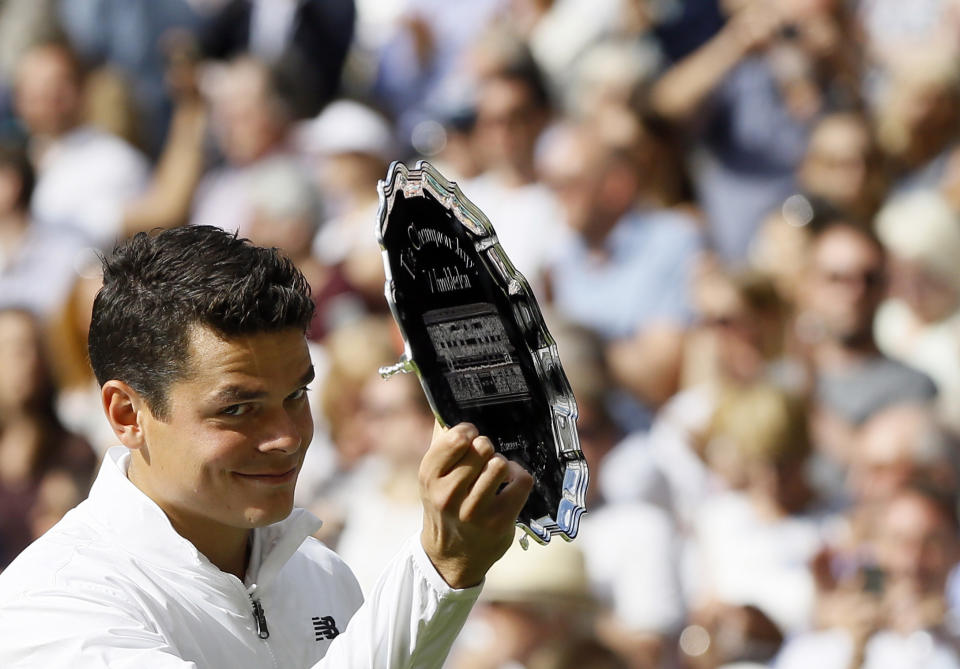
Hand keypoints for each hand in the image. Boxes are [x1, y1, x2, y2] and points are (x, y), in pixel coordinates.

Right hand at [419, 422, 532, 588]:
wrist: (451, 555)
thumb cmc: (446, 503)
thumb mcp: (434, 475)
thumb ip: (441, 439)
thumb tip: (449, 403)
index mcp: (430, 476)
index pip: (456, 437)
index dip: (468, 431)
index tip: (470, 438)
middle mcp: (448, 494)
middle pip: (482, 448)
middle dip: (486, 448)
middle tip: (483, 459)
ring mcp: (474, 511)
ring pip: (500, 464)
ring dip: (502, 464)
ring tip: (495, 474)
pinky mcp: (498, 522)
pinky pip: (521, 481)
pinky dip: (519, 477)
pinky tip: (509, 485)